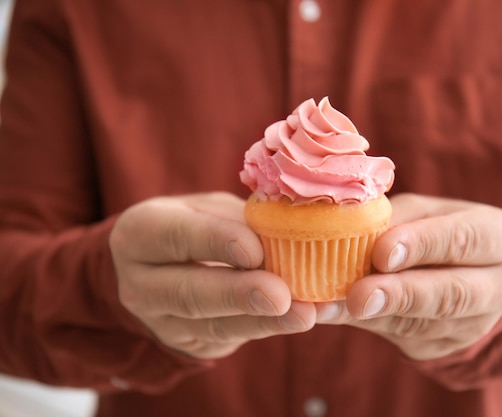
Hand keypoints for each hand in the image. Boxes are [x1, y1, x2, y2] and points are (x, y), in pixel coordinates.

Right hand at [109, 192, 315, 359]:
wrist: (164, 269)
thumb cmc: (197, 226)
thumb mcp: (210, 210)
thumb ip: (243, 221)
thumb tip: (298, 229)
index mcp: (142, 232)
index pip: (176, 236)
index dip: (216, 241)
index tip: (254, 250)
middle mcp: (141, 282)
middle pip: (189, 293)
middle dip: (239, 294)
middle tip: (281, 295)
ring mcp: (163, 321)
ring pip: (213, 325)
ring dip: (264, 321)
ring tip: (304, 314)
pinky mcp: (190, 344)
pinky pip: (231, 339)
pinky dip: (271, 328)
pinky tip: (302, 319)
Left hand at [315, 193, 501, 359]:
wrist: (471, 274)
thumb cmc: (441, 230)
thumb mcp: (427, 212)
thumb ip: (398, 218)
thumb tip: (351, 227)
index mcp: (500, 238)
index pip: (464, 241)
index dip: (423, 246)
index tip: (382, 253)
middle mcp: (499, 287)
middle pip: (451, 295)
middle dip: (401, 295)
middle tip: (359, 295)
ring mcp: (477, 325)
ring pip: (425, 324)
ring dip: (376, 316)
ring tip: (334, 306)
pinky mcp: (446, 348)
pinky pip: (406, 339)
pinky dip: (367, 325)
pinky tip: (335, 314)